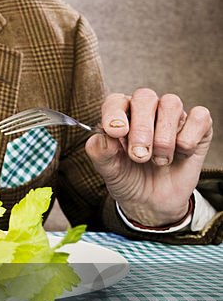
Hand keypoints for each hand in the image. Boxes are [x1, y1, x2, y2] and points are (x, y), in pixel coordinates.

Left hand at [85, 89, 212, 226]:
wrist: (153, 203)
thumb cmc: (129, 180)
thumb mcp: (109, 171)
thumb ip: (101, 152)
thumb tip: (103, 136)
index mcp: (121, 115)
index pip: (116, 101)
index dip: (115, 113)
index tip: (116, 131)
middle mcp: (147, 110)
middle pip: (145, 97)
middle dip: (141, 128)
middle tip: (139, 156)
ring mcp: (173, 117)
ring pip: (171, 104)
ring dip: (164, 137)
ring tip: (159, 160)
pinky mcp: (198, 128)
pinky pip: (199, 117)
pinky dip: (189, 137)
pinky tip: (181, 154)